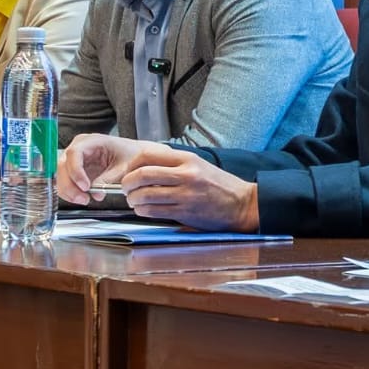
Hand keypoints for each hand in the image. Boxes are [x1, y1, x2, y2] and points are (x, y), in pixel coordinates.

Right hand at [56, 133, 139, 204]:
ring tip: (85, 200)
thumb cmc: (130, 155)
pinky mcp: (75, 171)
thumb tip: (96, 193)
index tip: (85, 186)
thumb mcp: (123, 167)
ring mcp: (75, 160)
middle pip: (63, 166)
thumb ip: (108, 179)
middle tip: (84, 198)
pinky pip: (66, 183)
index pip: (74, 153)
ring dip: (69, 191)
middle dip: (70, 185)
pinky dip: (71, 193)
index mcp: (92, 141)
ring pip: (61, 176)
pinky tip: (82, 198)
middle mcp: (79, 148)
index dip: (76, 171)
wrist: (134, 156)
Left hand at [119, 143, 259, 230]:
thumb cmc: (220, 185)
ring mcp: (185, 195)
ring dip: (133, 199)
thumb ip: (175, 164)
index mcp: (188, 159)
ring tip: (134, 200)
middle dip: (127, 183)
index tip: (130, 171)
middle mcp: (186, 175)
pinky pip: (153, 211)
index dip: (132, 164)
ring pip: (144, 195)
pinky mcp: (184, 213)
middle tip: (126, 188)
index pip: (148, 155)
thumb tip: (145, 166)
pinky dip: (142, 211)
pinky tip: (144, 210)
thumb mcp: (199, 165)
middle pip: (142, 175)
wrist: (242, 205)